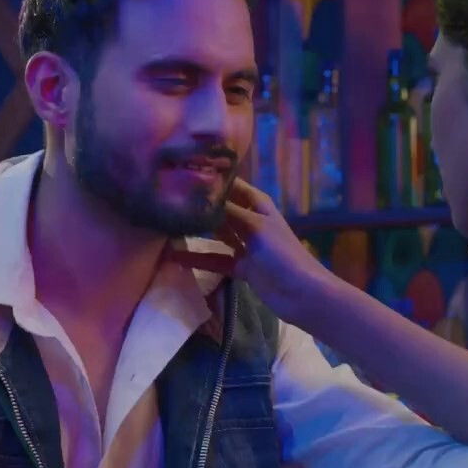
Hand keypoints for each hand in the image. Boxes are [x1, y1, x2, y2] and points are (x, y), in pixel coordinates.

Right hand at [169, 177, 335, 325]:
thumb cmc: (282, 253)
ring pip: (216, 234)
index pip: (231, 185)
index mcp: (258, 204)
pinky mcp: (241, 266)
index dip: (211, 179)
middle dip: (199, 206)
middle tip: (165, 201)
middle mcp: (250, 220)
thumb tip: (199, 195)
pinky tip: (176, 257)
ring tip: (167, 226)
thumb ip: (227, 211)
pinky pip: (216, 259)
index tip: (181, 173)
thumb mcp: (255, 226)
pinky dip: (199, 259)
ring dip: (197, 231)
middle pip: (221, 209)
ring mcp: (245, 244)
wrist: (302, 293)